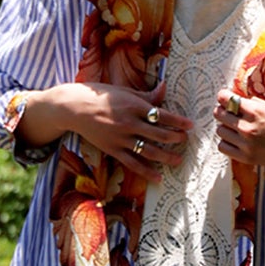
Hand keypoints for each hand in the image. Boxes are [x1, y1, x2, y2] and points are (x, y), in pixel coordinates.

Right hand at [22, 80, 191, 181]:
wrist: (74, 108)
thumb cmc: (99, 95)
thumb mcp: (124, 91)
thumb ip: (146, 95)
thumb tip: (165, 88)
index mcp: (133, 106)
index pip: (162, 115)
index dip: (178, 121)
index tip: (190, 125)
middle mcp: (129, 123)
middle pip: (159, 134)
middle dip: (176, 138)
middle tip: (186, 140)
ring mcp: (121, 138)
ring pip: (149, 151)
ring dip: (166, 157)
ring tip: (179, 160)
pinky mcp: (113, 150)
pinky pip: (133, 164)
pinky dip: (147, 172)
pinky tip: (158, 177)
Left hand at [215, 93, 264, 195]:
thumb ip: (253, 103)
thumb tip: (237, 101)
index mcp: (256, 110)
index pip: (226, 99)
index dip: (223, 97)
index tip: (224, 98)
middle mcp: (248, 126)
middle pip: (219, 114)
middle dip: (222, 111)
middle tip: (228, 112)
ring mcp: (246, 143)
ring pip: (220, 131)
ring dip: (225, 127)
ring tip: (235, 128)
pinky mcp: (246, 157)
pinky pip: (223, 147)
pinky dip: (226, 142)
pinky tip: (235, 140)